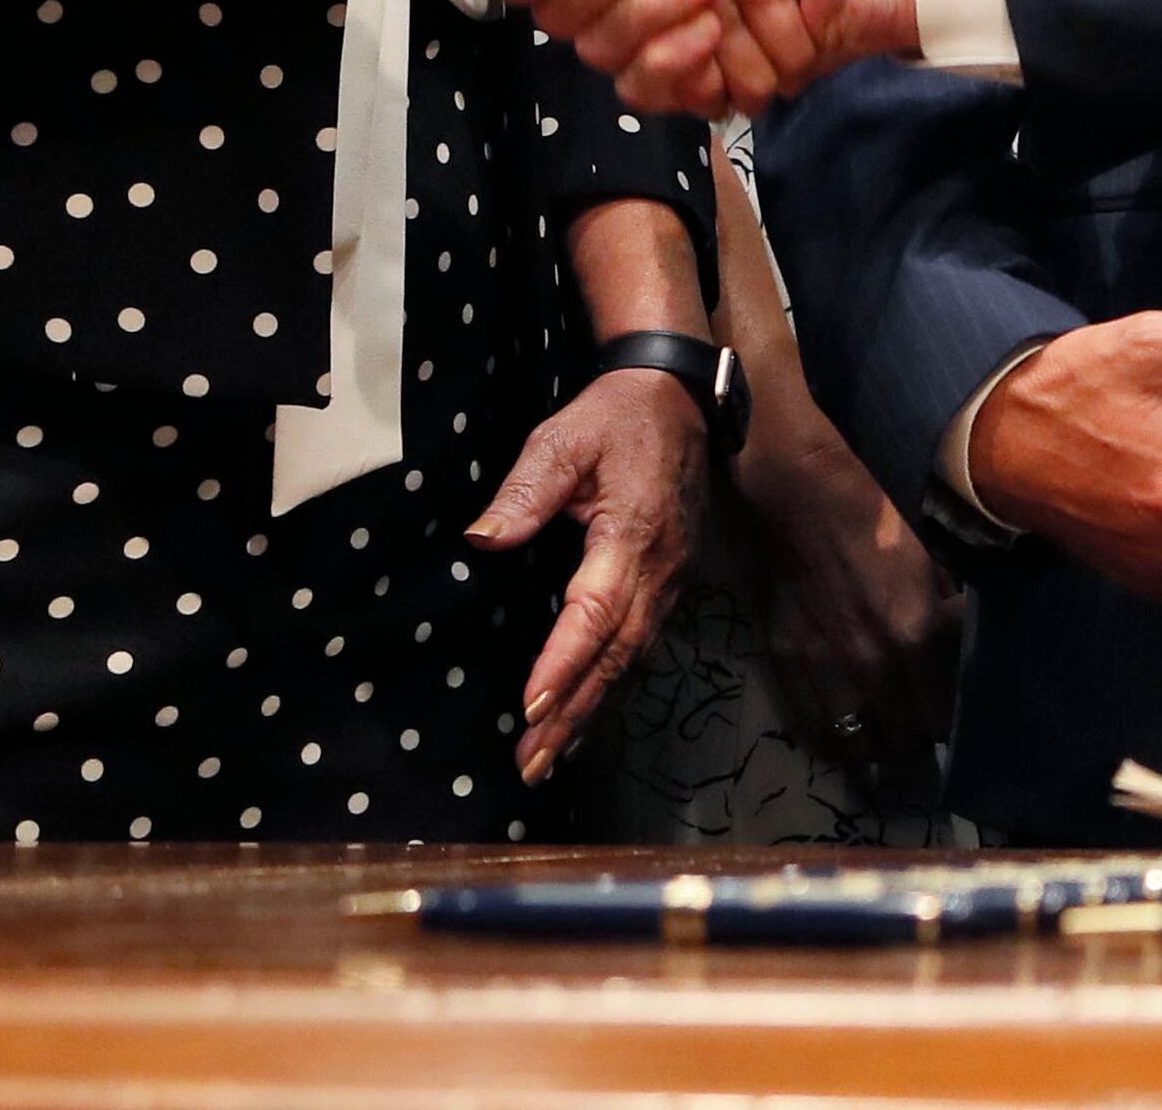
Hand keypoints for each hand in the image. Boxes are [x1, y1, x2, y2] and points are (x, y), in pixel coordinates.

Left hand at [470, 366, 709, 786]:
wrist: (679, 399)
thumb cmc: (614, 418)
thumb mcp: (563, 437)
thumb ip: (526, 488)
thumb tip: (482, 539)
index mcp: (630, 533)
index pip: (595, 611)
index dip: (565, 662)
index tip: (532, 706)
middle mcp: (658, 568)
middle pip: (615, 653)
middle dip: (574, 711)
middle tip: (532, 762)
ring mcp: (671, 579)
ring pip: (631, 657)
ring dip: (591, 709)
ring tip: (549, 756)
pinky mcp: (671, 583)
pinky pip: (640, 644)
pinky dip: (611, 684)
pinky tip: (584, 711)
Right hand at [737, 417, 962, 784]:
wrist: (801, 493)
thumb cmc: (877, 513)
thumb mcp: (935, 557)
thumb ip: (951, 610)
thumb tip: (966, 639)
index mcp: (917, 638)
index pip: (949, 710)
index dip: (960, 714)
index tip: (966, 709)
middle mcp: (873, 668)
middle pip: (912, 739)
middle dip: (927, 734)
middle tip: (934, 722)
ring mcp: (827, 674)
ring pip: (865, 748)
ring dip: (886, 745)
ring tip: (897, 736)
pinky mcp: (789, 667)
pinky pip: (821, 732)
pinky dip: (842, 739)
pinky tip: (857, 734)